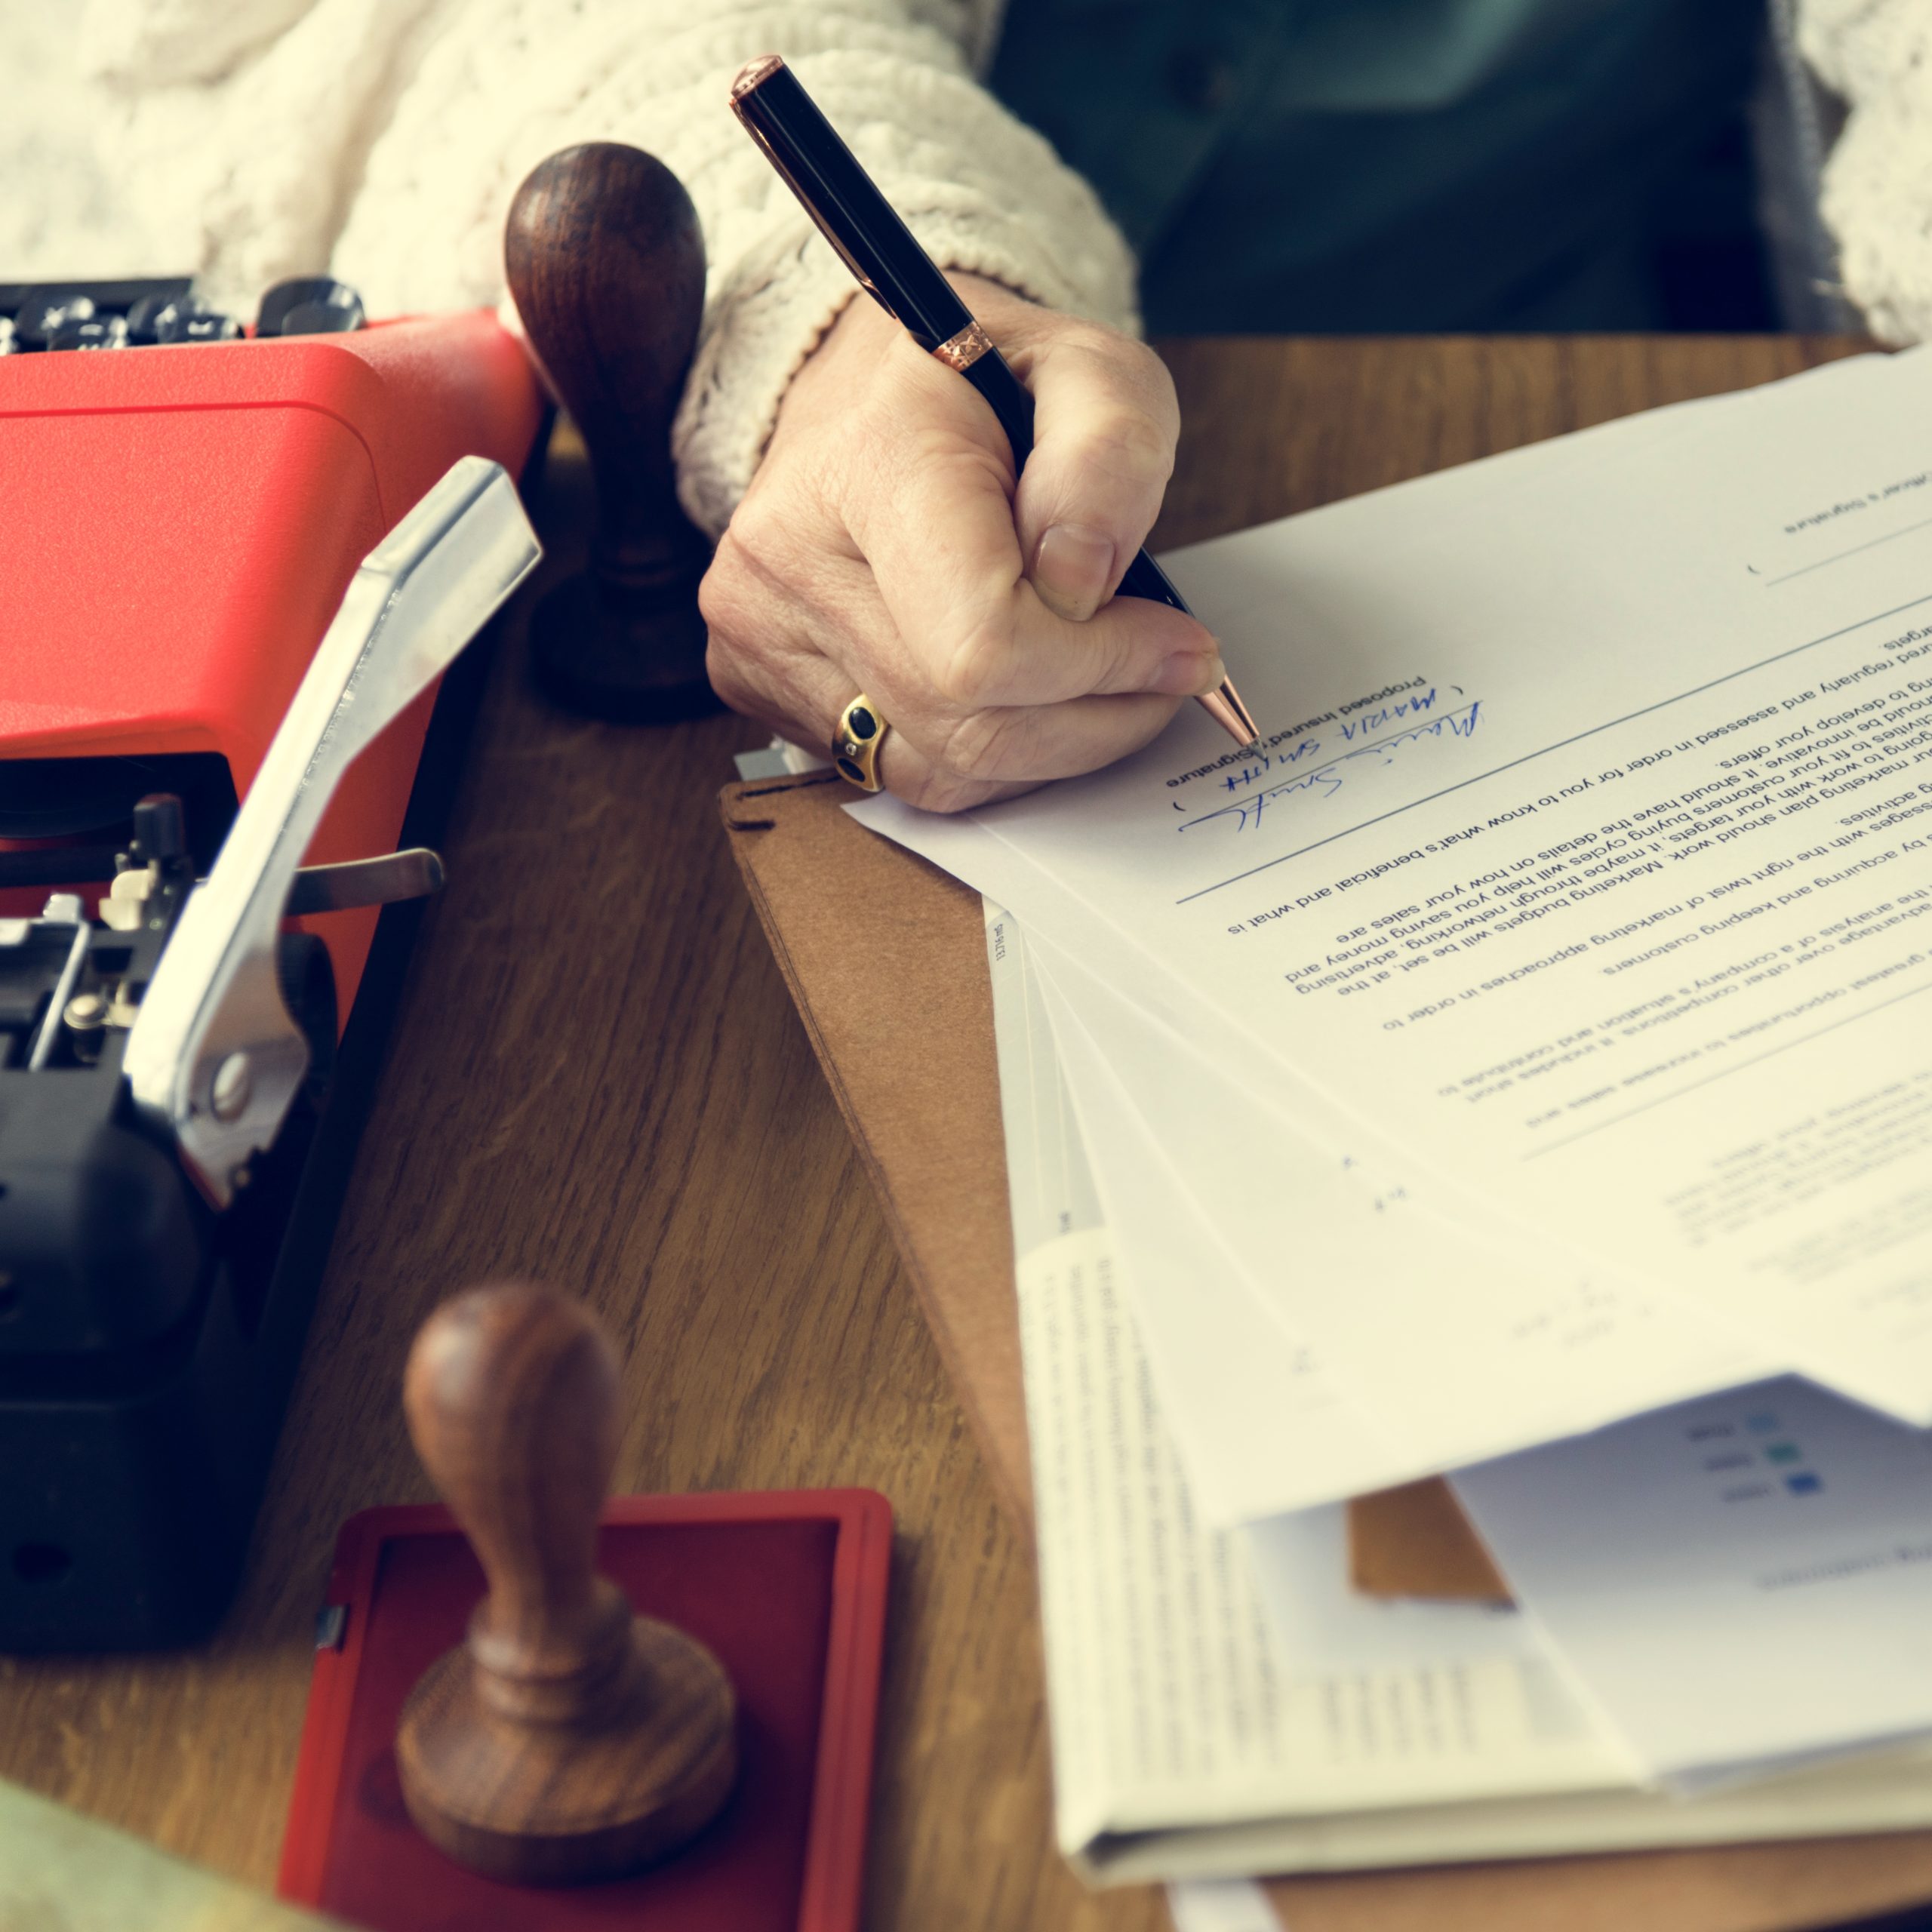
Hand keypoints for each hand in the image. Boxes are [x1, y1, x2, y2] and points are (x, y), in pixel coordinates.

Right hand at [700, 275, 1222, 811]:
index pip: (985, 643)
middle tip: (1162, 669)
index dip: (1102, 665)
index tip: (1175, 644)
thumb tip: (1083, 586)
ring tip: (1102, 679)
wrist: (860, 390)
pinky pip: (903, 776)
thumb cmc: (981, 382)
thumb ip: (1111, 455)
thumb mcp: (1092, 368)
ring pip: (943, 770)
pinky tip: (1020, 694)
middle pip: (971, 722)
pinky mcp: (754, 682)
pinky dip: (988, 756)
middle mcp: (789, 557)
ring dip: (1052, 747)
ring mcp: (757, 631)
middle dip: (1096, 711)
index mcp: (868, 464)